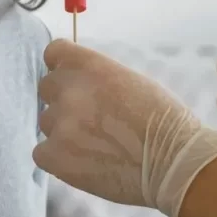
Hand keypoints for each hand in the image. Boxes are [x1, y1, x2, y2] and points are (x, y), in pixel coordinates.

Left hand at [34, 40, 216, 216]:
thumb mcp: (132, 82)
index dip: (61, 66)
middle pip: (47, 87)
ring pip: (47, 122)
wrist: (175, 164)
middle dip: (63, 99)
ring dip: (64, 131)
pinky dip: (57, 158)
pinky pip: (41, 152)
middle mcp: (71, 91)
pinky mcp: (55, 156)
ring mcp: (60, 125)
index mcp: (91, 66)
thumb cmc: (164, 123)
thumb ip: (98, 77)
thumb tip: (77, 82)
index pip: (54, 52)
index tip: (69, 77)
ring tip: (95, 145)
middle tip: (88, 118)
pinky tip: (84, 162)